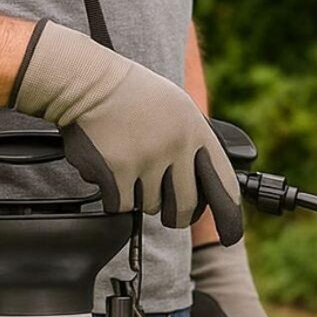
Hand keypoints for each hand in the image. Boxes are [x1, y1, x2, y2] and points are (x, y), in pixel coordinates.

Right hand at [12, 20, 242, 236]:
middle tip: (167, 212)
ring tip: (127, 162)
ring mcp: (147, 159)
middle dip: (175, 216)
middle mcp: (176, 146)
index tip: (230, 236)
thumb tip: (210, 187)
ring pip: (149, 205)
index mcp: (196, 131)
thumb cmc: (131, 96)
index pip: (224, 184)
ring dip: (138, 194)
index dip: (229, 216)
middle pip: (185, 207)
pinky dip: (113, 195)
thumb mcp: (177, 109)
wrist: (86, 81)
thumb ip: (194, 145)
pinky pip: (121, 205)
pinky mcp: (118, 172)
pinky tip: (109, 168)